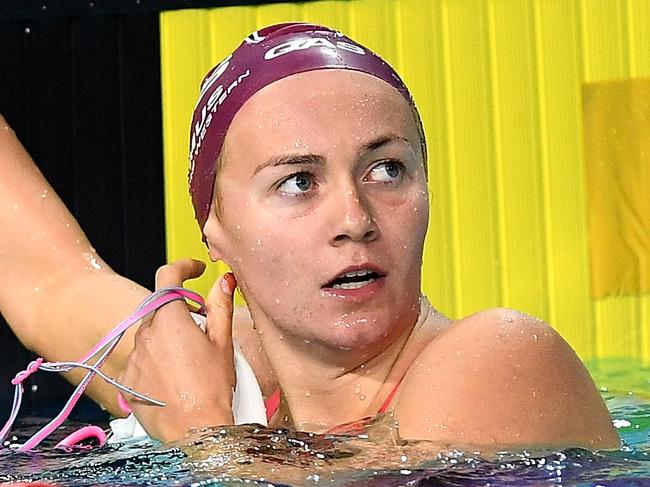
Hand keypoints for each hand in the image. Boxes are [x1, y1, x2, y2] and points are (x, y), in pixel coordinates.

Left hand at [118, 259, 237, 441]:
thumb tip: (225, 279)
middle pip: (161, 308)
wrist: (195, 430)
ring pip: (151, 335)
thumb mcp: (223, 342)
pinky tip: (174, 379)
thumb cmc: (214, 387)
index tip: (195, 270)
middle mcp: (146, 334)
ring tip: (189, 362)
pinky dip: (155, 361)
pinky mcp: (127, 380)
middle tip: (202, 331)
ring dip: (167, 338)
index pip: (168, 276)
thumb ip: (221, 305)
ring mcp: (134, 358)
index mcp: (170, 319)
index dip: (183, 266)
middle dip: (180, 312)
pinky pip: (141, 360)